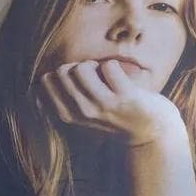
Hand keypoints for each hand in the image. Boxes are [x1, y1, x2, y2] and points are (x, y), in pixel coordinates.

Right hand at [40, 60, 183, 147]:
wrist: (150, 131)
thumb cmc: (115, 114)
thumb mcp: (84, 111)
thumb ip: (67, 96)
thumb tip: (50, 73)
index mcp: (68, 115)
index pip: (45, 81)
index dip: (62, 73)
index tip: (78, 80)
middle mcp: (82, 112)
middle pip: (62, 71)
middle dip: (77, 66)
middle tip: (94, 75)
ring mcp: (103, 106)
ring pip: (81, 68)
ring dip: (94, 64)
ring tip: (105, 74)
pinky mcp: (125, 98)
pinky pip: (109, 66)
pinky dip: (114, 66)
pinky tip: (121, 76)